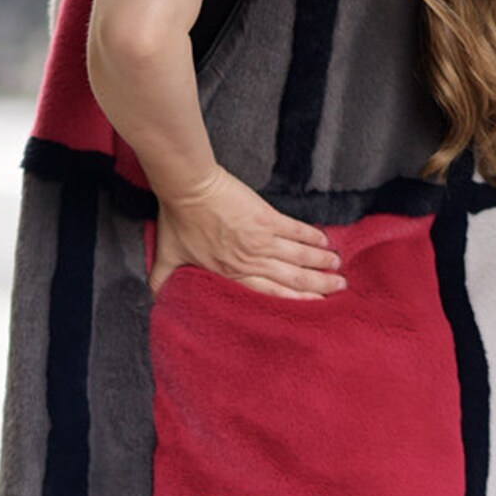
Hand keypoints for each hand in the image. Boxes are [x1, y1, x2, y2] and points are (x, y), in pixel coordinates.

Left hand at [149, 165, 345, 300]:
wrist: (188, 188)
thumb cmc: (177, 221)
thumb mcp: (167, 257)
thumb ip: (164, 281)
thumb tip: (157, 298)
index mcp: (231, 274)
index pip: (269, 294)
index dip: (294, 302)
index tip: (313, 307)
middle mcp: (250, 261)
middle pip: (292, 279)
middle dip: (318, 287)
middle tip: (338, 290)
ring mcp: (260, 239)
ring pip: (298, 257)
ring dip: (320, 263)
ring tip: (338, 268)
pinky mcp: (266, 217)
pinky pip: (295, 230)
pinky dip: (311, 237)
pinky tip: (325, 241)